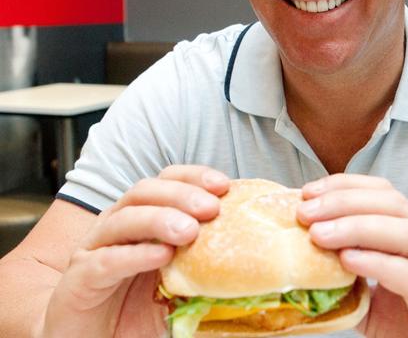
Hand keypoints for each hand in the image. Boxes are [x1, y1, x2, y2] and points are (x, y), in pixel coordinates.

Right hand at [39, 166, 229, 337]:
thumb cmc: (134, 309)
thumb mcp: (178, 284)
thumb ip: (204, 269)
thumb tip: (248, 263)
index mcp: (142, 218)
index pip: (167, 181)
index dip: (193, 177)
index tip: (223, 185)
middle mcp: (117, 226)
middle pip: (146, 191)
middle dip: (181, 194)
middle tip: (210, 208)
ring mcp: (94, 249)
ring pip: (124, 218)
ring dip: (159, 219)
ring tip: (189, 231)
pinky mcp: (80, 279)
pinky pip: (107, 260)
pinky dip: (135, 255)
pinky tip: (160, 256)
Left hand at [297, 174, 407, 337]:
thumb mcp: (377, 299)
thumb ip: (349, 280)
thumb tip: (304, 264)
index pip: (385, 193)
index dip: (345, 186)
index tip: (308, 192)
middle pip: (393, 204)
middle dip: (344, 201)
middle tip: (305, 212)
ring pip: (407, 232)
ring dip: (357, 227)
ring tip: (319, 234)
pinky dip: (380, 264)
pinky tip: (349, 261)